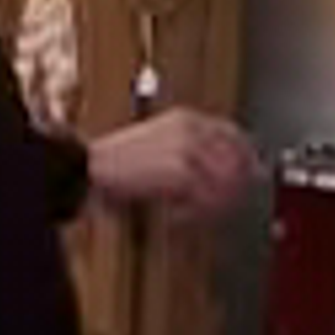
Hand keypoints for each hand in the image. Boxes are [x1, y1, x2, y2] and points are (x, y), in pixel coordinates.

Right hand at [88, 107, 258, 220]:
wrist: (86, 168)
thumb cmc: (116, 165)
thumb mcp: (158, 149)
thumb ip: (192, 157)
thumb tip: (226, 173)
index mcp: (186, 119)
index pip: (233, 135)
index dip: (245, 159)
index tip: (249, 177)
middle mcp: (191, 129)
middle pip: (236, 160)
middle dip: (234, 188)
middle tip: (223, 206)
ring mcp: (187, 148)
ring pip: (223, 184)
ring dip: (211, 205)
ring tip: (192, 215)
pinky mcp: (180, 170)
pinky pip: (203, 200)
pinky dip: (191, 214)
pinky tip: (174, 215)